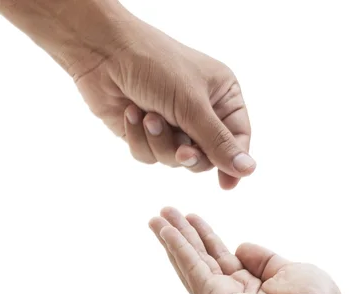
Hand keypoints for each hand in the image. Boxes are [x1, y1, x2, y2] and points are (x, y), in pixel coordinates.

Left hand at [76, 19, 254, 189]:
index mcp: (222, 96)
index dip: (233, 162)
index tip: (226, 185)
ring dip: (160, 142)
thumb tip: (249, 170)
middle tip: (181, 148)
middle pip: (207, 156)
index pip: (238, 138)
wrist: (102, 51)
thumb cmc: (155, 65)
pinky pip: (150, 155)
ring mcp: (173, 122)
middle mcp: (200, 111)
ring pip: (175, 159)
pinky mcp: (145, 132)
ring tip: (148, 117)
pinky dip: (139, 139)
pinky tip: (131, 114)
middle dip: (189, 153)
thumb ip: (219, 142)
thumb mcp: (192, 105)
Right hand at [149, 207, 346, 293]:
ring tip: (156, 219)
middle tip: (163, 212)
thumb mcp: (287, 270)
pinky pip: (194, 270)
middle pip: (200, 260)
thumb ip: (263, 259)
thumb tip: (241, 247)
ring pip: (192, 265)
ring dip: (173, 240)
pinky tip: (168, 232)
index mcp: (248, 289)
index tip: (191, 216)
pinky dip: (179, 250)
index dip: (205, 236)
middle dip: (182, 235)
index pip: (219, 257)